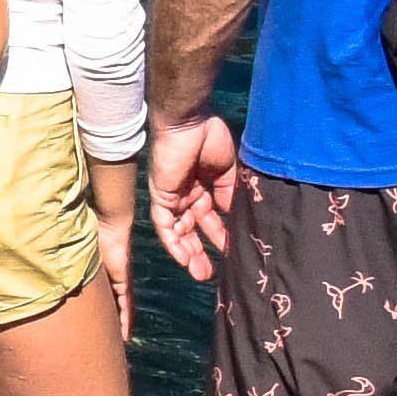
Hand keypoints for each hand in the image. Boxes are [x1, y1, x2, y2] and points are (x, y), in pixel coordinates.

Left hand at [151, 113, 247, 281]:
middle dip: (201, 251)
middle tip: (211, 273)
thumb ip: (230, 196)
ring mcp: (172, 196)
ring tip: (201, 274)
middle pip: (193, 229)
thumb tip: (236, 220)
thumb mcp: (228, 172)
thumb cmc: (210, 138)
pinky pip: (164, 225)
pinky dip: (173, 242)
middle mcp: (187, 194)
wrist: (189, 122)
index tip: (233, 251)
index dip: (220, 235)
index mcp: (204, 186)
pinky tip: (184, 259)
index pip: (211, 217)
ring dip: (189, 253)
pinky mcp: (160, 196)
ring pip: (179, 231)